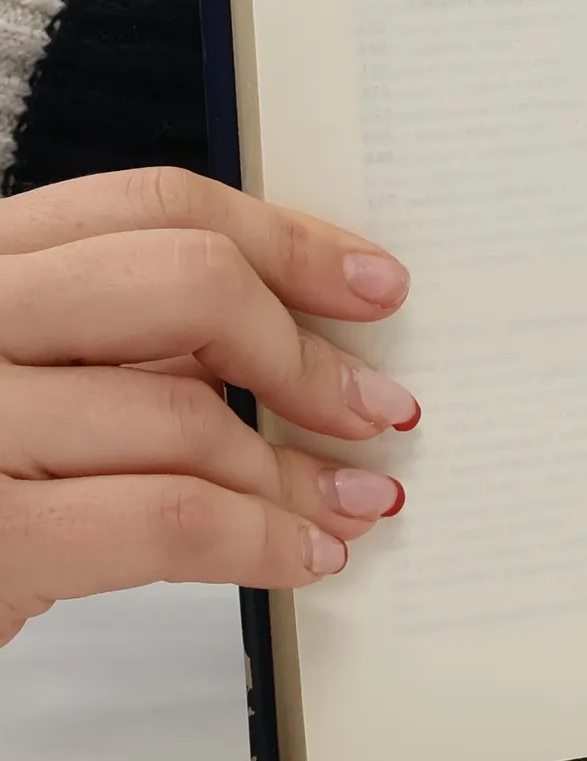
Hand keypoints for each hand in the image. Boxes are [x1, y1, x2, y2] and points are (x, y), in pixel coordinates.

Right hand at [0, 168, 416, 647]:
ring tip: (356, 502)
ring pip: (190, 415)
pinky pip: (169, 518)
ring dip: (298, 473)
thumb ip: (131, 337)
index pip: (155, 204)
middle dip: (304, 353)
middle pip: (188, 282)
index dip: (288, 240)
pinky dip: (261, 540)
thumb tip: (315, 341)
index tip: (376, 286)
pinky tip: (304, 557)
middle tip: (379, 407)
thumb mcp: (33, 377)